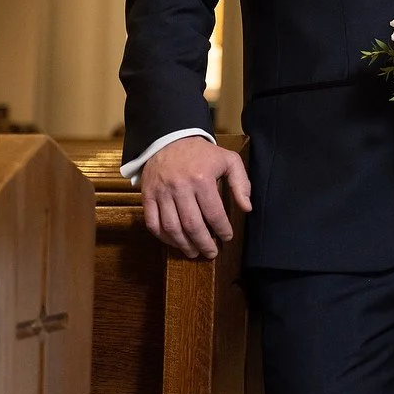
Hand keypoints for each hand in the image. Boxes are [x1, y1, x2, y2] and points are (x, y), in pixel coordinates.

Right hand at [141, 136, 251, 258]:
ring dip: (183, 244)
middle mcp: (180, 188)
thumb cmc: (203, 154)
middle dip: (203, 243)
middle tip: (211, 253)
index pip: (213, 213)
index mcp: (202, 179)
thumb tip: (247, 208)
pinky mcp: (147, 196)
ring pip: (171, 227)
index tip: (227, 237)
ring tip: (194, 252)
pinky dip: (163, 237)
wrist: (171, 139)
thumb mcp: (228, 160)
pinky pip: (152, 223)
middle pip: (192, 225)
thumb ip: (241, 183)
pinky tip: (174, 242)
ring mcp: (161, 193)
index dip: (221, 229)